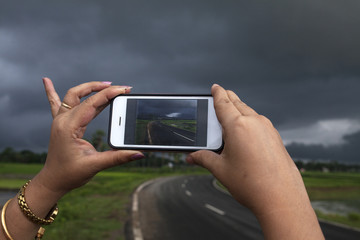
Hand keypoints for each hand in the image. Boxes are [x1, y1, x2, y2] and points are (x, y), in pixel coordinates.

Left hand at [38, 78, 143, 194]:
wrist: (53, 181)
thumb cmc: (70, 174)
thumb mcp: (95, 165)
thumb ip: (117, 158)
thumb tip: (138, 153)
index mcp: (68, 127)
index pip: (91, 104)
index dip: (109, 95)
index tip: (124, 89)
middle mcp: (62, 120)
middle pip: (81, 95)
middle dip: (101, 88)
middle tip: (119, 88)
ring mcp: (59, 120)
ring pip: (73, 96)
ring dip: (88, 88)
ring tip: (105, 84)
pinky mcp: (60, 124)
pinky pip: (56, 103)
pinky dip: (51, 91)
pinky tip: (46, 80)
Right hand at [187, 84, 323, 238]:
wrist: (281, 198)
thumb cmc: (251, 184)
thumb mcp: (221, 170)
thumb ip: (203, 158)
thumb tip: (191, 157)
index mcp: (238, 126)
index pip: (224, 103)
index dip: (217, 94)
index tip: (215, 87)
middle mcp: (255, 122)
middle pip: (238, 104)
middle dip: (228, 97)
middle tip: (222, 93)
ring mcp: (268, 129)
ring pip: (250, 112)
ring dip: (240, 109)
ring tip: (232, 112)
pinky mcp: (275, 137)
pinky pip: (260, 122)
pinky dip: (250, 120)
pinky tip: (246, 130)